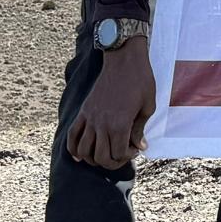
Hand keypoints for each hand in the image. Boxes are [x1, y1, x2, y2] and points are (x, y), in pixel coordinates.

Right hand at [67, 42, 155, 169]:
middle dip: (111, 162)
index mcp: (120, 124)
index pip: (118, 154)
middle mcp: (101, 124)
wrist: (124, 60)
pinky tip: (79, 155)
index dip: (127, 156)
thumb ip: (140, 129)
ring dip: (93, 159)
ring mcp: (90, 118)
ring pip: (83, 150)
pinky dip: (73, 149)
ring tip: (104, 153)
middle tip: (121, 155)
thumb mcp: (148, 106)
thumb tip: (140, 146)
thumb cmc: (141, 81)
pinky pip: (72, 135)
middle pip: (100, 157)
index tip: (135, 148)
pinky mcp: (83, 111)